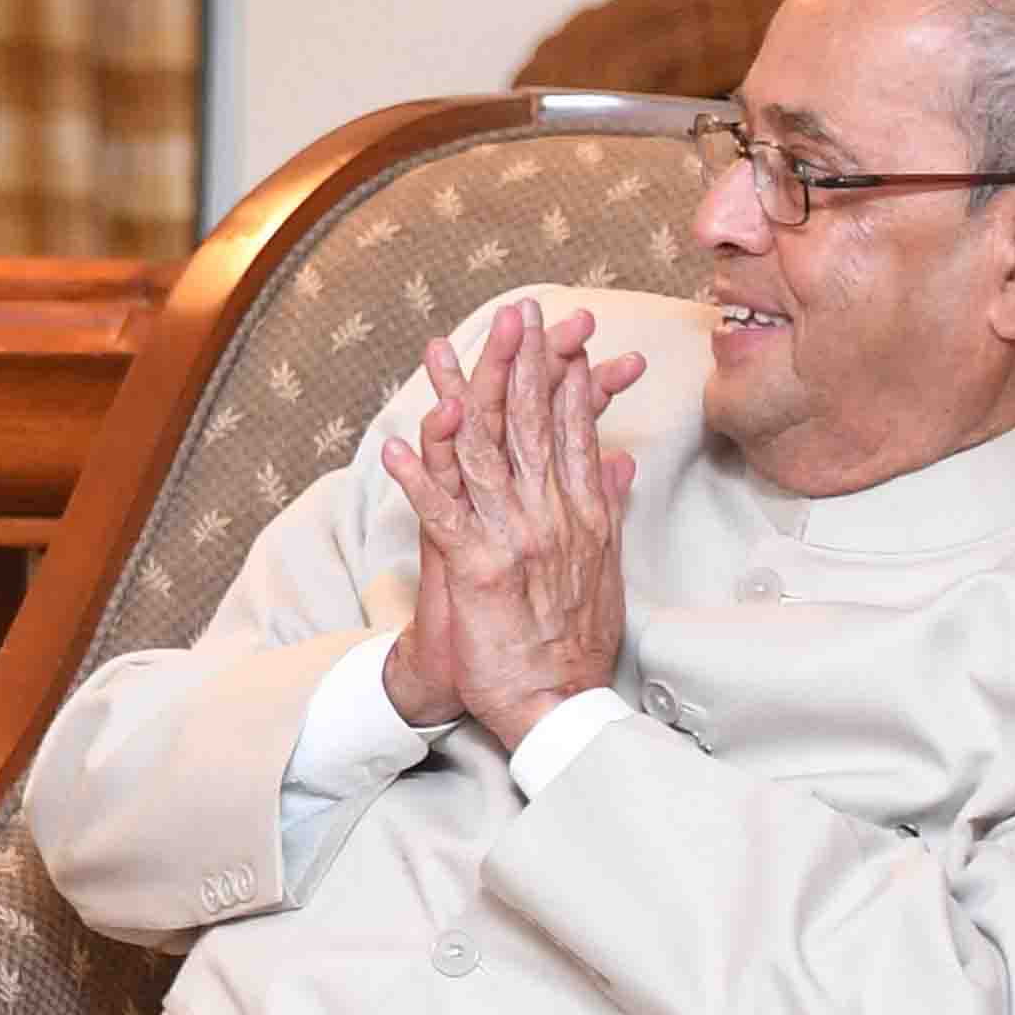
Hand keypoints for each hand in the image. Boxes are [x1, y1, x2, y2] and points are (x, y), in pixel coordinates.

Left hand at [377, 302, 638, 748]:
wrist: (556, 703)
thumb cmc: (574, 641)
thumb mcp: (605, 567)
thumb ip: (608, 505)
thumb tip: (619, 458)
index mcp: (582, 514)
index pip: (573, 430)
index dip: (563, 377)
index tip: (557, 333)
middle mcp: (552, 517)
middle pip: (532, 425)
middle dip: (521, 362)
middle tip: (515, 311)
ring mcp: (514, 539)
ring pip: (484, 452)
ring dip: (461, 396)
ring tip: (442, 350)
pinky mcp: (478, 569)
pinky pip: (442, 512)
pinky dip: (418, 475)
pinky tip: (395, 441)